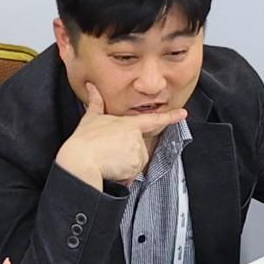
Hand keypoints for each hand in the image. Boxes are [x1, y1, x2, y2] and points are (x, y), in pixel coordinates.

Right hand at [54, 82, 183, 190]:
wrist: (81, 160)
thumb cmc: (84, 141)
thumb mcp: (91, 118)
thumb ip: (96, 103)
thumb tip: (91, 87)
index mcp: (128, 124)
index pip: (153, 119)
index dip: (170, 116)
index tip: (182, 113)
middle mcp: (136, 138)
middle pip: (139, 148)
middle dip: (126, 154)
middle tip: (109, 153)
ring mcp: (137, 152)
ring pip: (135, 163)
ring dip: (124, 166)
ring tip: (108, 161)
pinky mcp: (135, 167)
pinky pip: (132, 175)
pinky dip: (123, 176)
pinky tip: (111, 170)